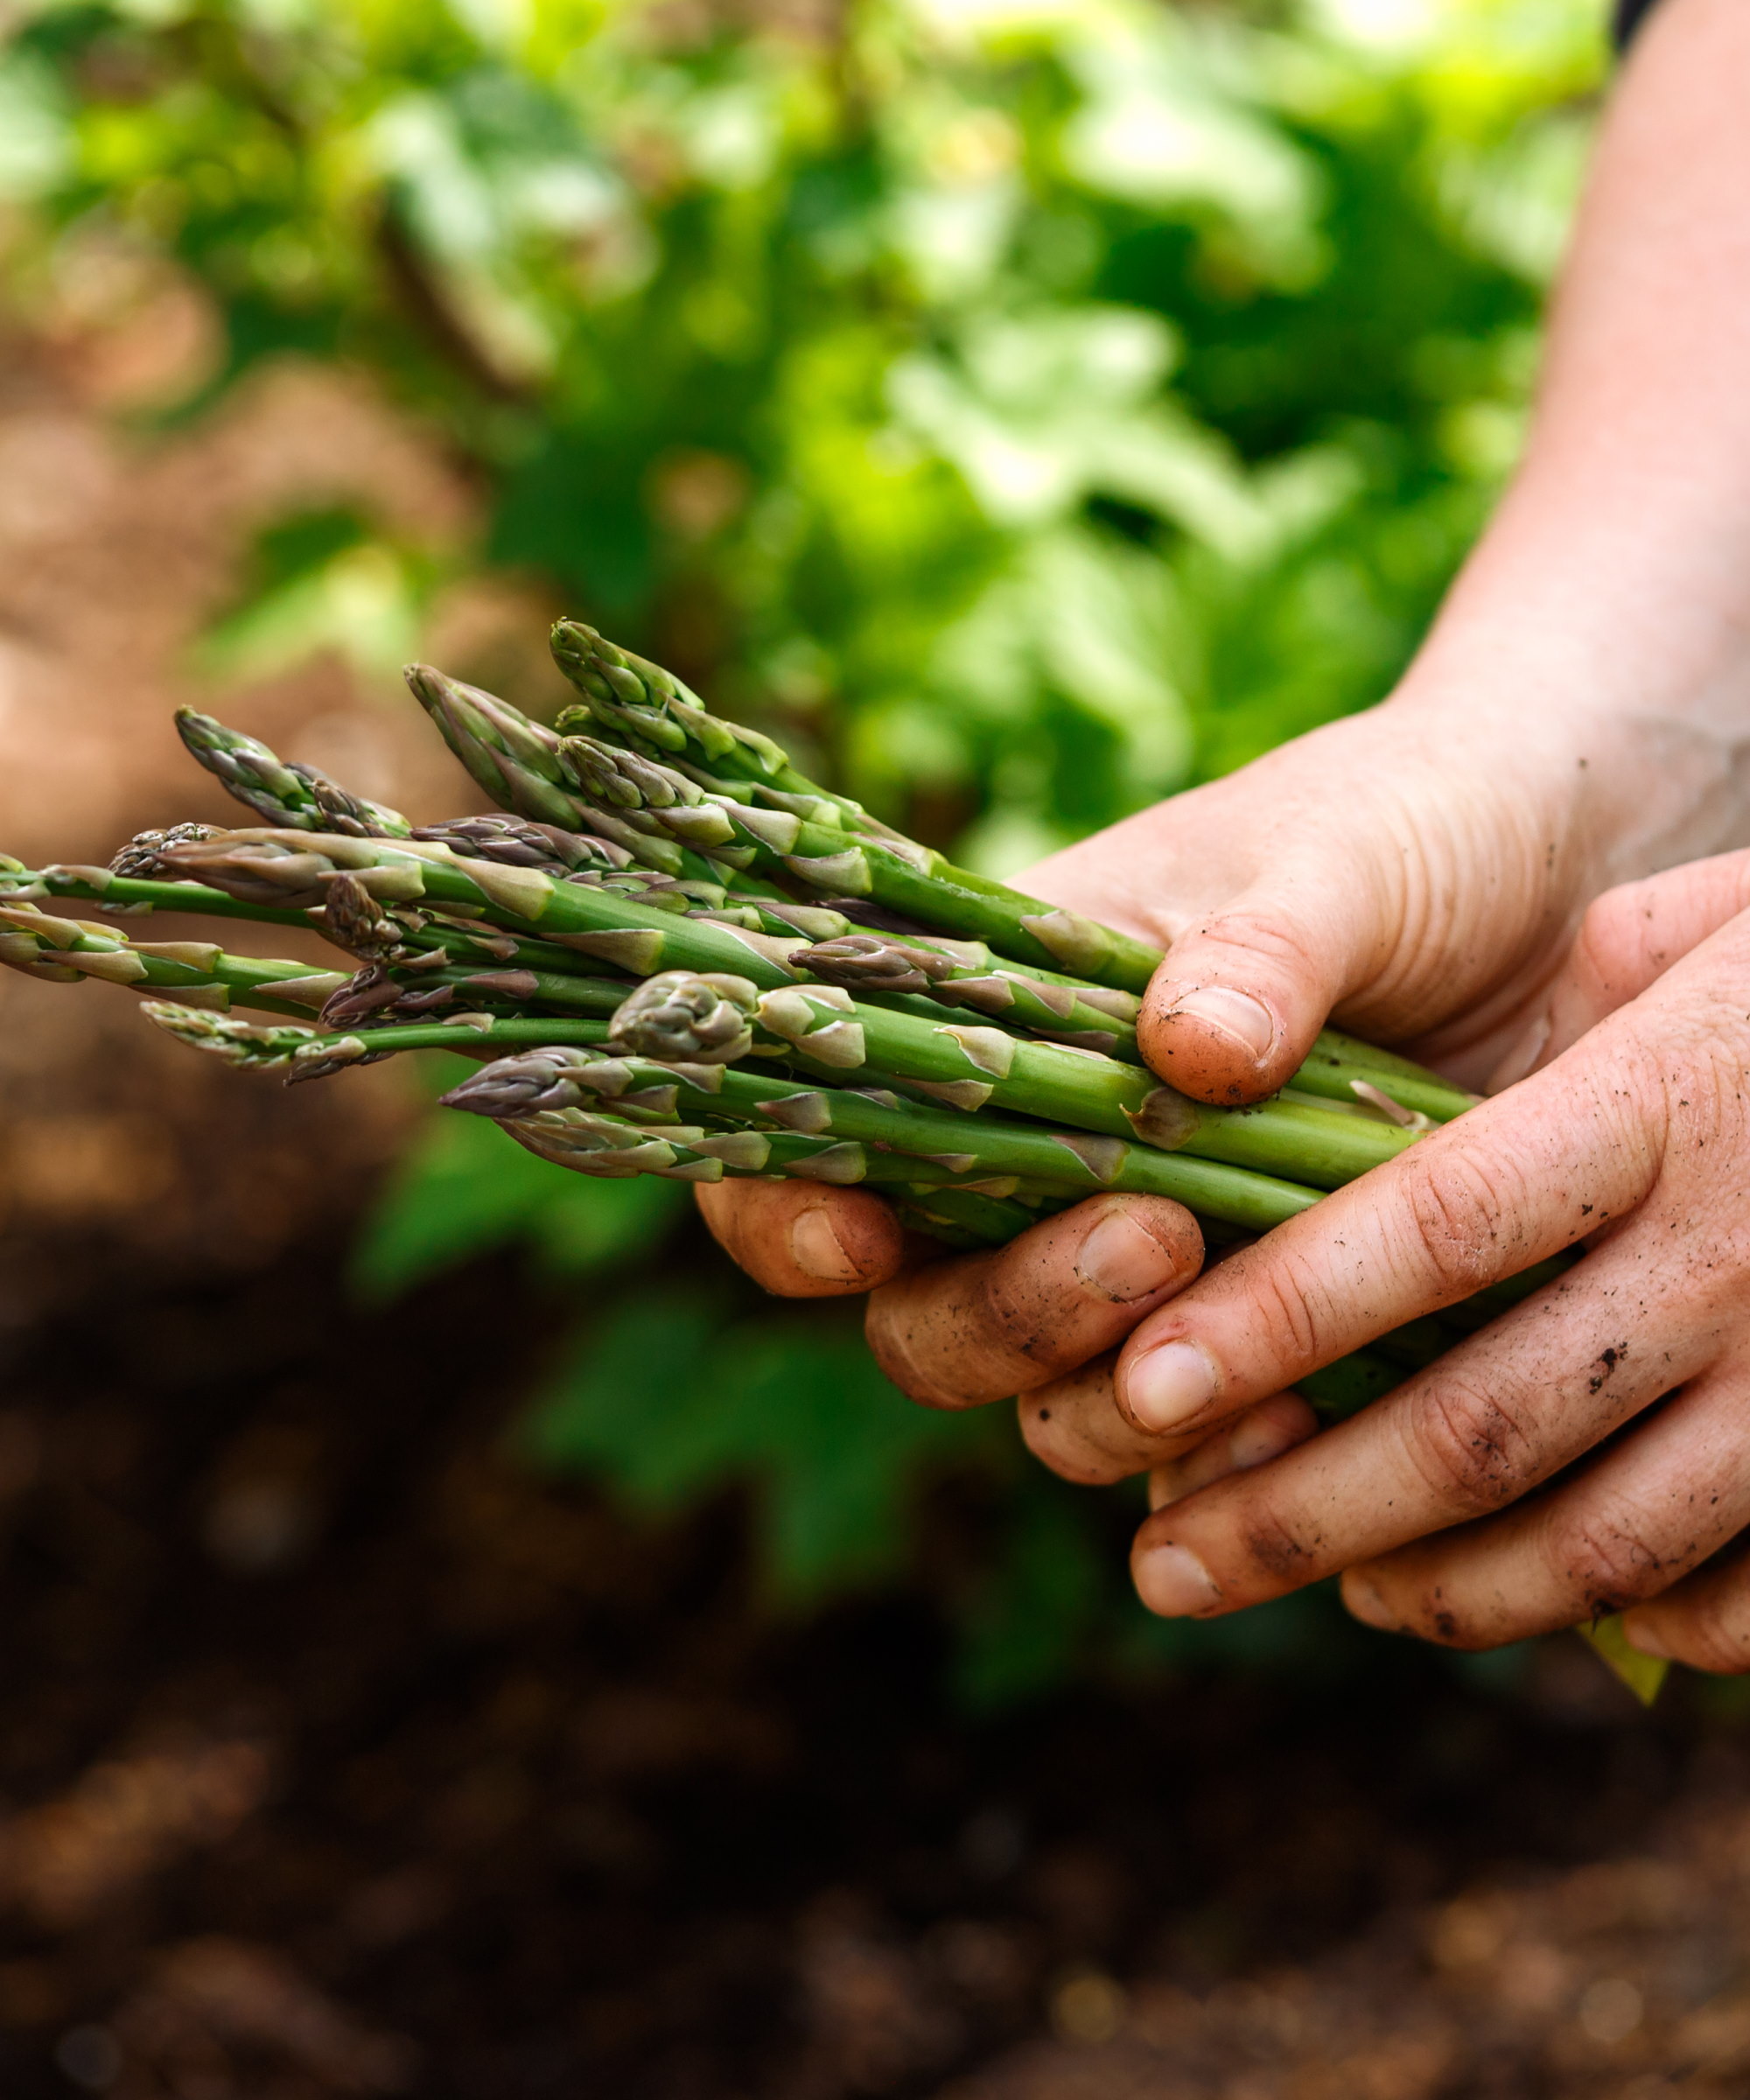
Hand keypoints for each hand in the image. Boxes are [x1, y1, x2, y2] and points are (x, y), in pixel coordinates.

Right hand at [697, 679, 1733, 1462]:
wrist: (1564, 889)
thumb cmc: (1411, 828)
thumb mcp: (1339, 857)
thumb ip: (1263, 947)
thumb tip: (1188, 1052)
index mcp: (998, 1019)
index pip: (815, 1133)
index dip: (788, 1211)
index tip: (862, 1238)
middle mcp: (1040, 1160)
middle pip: (923, 1311)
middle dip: (1007, 1314)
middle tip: (1154, 1241)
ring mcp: (1143, 1258)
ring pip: (1046, 1400)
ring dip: (1112, 1398)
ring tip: (1254, 1338)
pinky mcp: (1257, 1329)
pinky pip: (1195, 1441)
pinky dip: (1227, 1463)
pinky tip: (1305, 1434)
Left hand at [1098, 851, 1749, 1666]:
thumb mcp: (1680, 936)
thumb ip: (1496, 1025)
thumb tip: (1298, 1077)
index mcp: (1667, 1098)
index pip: (1439, 1225)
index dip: (1281, 1315)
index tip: (1144, 1381)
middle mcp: (1741, 1251)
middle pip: (1485, 1424)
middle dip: (1302, 1511)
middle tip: (1162, 1563)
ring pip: (1599, 1540)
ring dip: (1432, 1590)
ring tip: (1318, 1591)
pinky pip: (1736, 1592)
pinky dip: (1612, 1618)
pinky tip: (1511, 1604)